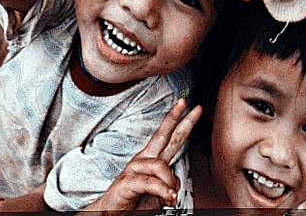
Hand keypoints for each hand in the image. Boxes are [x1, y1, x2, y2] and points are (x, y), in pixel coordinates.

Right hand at [85, 98, 201, 214]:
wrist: (111, 213)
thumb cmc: (134, 201)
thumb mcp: (158, 194)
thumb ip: (169, 186)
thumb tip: (175, 187)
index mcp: (152, 159)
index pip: (170, 137)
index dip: (181, 122)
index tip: (193, 108)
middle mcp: (143, 159)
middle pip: (163, 134)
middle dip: (175, 117)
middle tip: (185, 102)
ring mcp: (134, 168)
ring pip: (161, 167)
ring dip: (169, 185)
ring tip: (170, 199)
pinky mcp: (128, 181)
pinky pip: (151, 183)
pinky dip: (162, 190)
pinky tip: (168, 198)